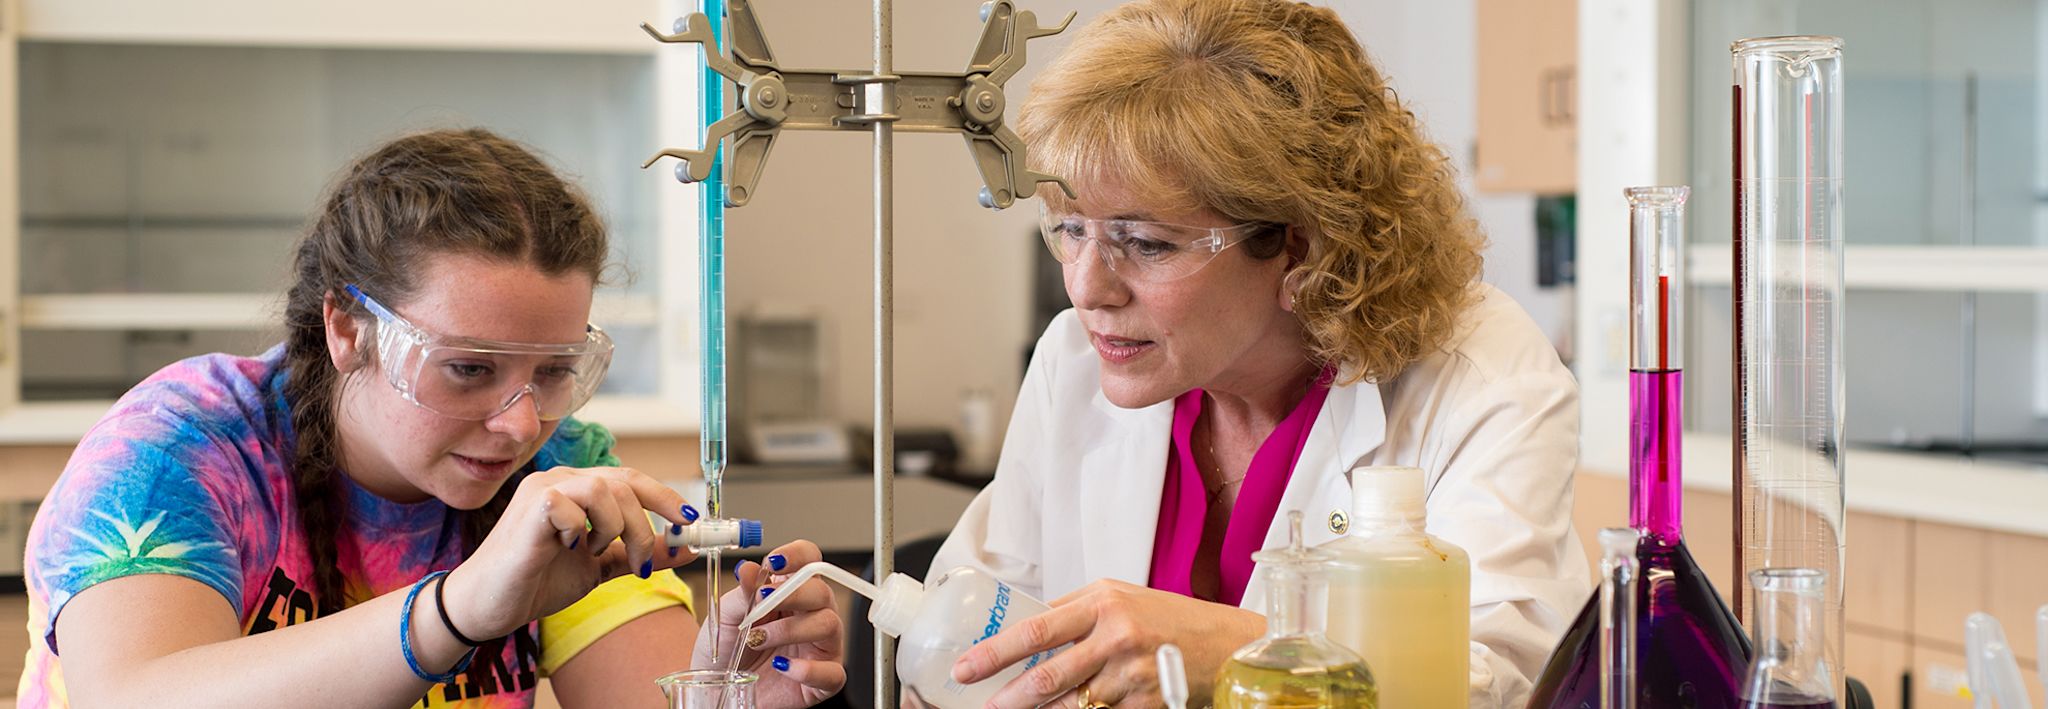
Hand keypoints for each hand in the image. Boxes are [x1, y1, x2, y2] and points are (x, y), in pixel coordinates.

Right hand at [444, 466, 697, 639]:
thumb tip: (685, 548)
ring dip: (615, 527)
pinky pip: (570, 505)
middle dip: (645, 524)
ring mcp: (542, 489)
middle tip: (641, 561)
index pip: (630, 478)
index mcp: (577, 487)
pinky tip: (568, 548)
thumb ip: (637, 552)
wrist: (489, 606)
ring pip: (603, 488)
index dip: (664, 497)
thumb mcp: (600, 566)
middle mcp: (560, 479)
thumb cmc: (537, 581)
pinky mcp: (528, 509)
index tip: (690, 521)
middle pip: (624, 482)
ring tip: (596, 553)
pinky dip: (580, 530)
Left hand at [694, 540, 847, 708]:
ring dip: (791, 629)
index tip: (775, 561)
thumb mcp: (727, 618)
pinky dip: (807, 670)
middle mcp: (811, 615)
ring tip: (758, 640)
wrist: (718, 691)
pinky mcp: (824, 679)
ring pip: (829, 624)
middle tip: (762, 604)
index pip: (809, 562)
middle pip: (822, 591)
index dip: (798, 556)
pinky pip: (832, 672)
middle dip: (793, 594)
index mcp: (791, 593)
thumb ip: (742, 594)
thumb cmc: (728, 652)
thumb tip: (747, 569)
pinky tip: (781, 668)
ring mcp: (820, 647)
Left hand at [951, 579, 1262, 708]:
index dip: (995, 652)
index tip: (966, 666)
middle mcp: (1117, 636)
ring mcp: (1133, 675)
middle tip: (984, 704)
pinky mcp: (1148, 704)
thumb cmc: (1172, 618)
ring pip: (1070, 704)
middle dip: (1008, 697)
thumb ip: (1075, 611)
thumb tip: (1027, 628)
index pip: (1036, 628)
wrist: (1230, 643)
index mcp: (1104, 602)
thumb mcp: (1122, 597)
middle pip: (1047, 676)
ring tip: (1018, 708)